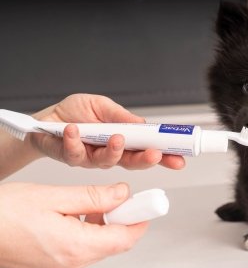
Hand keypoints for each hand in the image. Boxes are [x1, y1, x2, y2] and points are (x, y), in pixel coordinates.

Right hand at [0, 182, 146, 267]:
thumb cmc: (4, 213)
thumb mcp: (55, 196)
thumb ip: (94, 197)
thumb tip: (122, 194)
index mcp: (75, 246)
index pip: (125, 237)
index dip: (140, 219)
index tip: (147, 204)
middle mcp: (70, 263)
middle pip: (114, 242)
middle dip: (123, 219)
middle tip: (121, 198)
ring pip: (98, 246)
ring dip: (105, 225)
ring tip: (94, 203)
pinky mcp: (51, 267)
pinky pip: (81, 250)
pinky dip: (88, 233)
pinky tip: (78, 216)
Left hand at [28, 94, 184, 169]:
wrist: (47, 119)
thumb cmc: (76, 112)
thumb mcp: (101, 105)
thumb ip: (121, 116)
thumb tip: (142, 124)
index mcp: (122, 140)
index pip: (146, 150)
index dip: (164, 156)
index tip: (179, 158)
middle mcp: (109, 152)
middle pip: (132, 161)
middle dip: (145, 160)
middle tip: (155, 154)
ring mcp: (90, 158)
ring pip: (107, 161)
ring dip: (114, 150)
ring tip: (117, 137)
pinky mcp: (70, 157)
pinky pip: (74, 153)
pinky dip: (75, 140)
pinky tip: (74, 129)